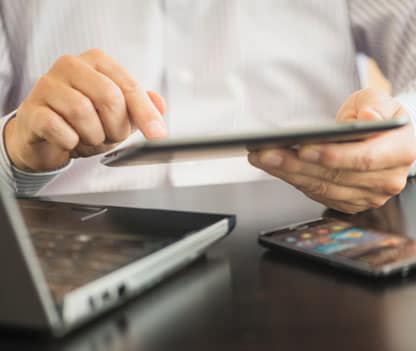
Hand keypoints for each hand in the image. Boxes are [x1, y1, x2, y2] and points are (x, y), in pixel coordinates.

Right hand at [4, 48, 167, 171]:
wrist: (46, 138)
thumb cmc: (84, 122)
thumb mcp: (118, 115)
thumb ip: (140, 108)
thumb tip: (160, 105)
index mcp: (96, 61)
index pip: (128, 86)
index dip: (145, 113)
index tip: (158, 135)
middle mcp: (70, 65)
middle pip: (108, 97)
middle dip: (116, 126)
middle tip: (110, 136)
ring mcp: (47, 85)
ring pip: (82, 112)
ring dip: (93, 136)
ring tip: (89, 137)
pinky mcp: (31, 109)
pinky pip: (58, 128)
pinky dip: (71, 142)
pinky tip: (69, 140)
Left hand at [248, 88, 415, 213]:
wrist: (381, 137)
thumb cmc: (377, 115)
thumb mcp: (379, 99)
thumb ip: (376, 105)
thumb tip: (370, 119)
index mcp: (400, 152)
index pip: (364, 159)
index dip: (333, 156)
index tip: (303, 148)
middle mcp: (387, 180)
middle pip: (335, 176)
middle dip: (296, 165)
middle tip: (266, 152)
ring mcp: (367, 195)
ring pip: (321, 188)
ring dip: (287, 173)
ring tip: (262, 158)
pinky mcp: (349, 202)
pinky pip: (316, 193)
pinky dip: (291, 180)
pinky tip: (273, 167)